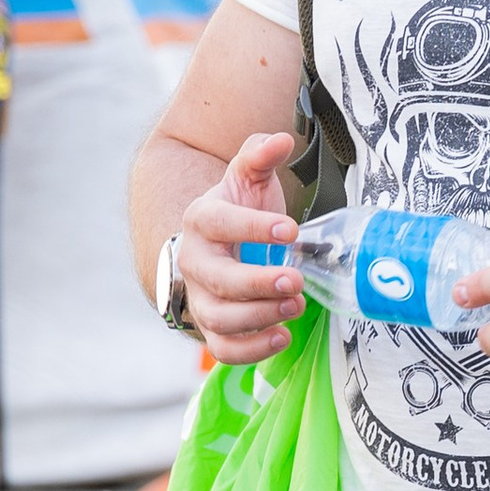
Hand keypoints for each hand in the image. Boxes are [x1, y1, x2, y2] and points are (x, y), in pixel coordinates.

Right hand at [170, 130, 305, 367]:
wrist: (217, 246)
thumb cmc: (239, 211)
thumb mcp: (248, 178)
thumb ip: (259, 155)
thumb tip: (280, 140)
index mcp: (201, 219)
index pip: (218, 222)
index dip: (252, 227)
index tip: (291, 231)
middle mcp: (194, 261)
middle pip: (218, 278)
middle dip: (257, 282)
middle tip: (295, 278)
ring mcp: (200, 298)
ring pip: (219, 317)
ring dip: (259, 317)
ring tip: (295, 305)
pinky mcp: (212, 328)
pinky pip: (223, 348)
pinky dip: (251, 350)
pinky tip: (282, 336)